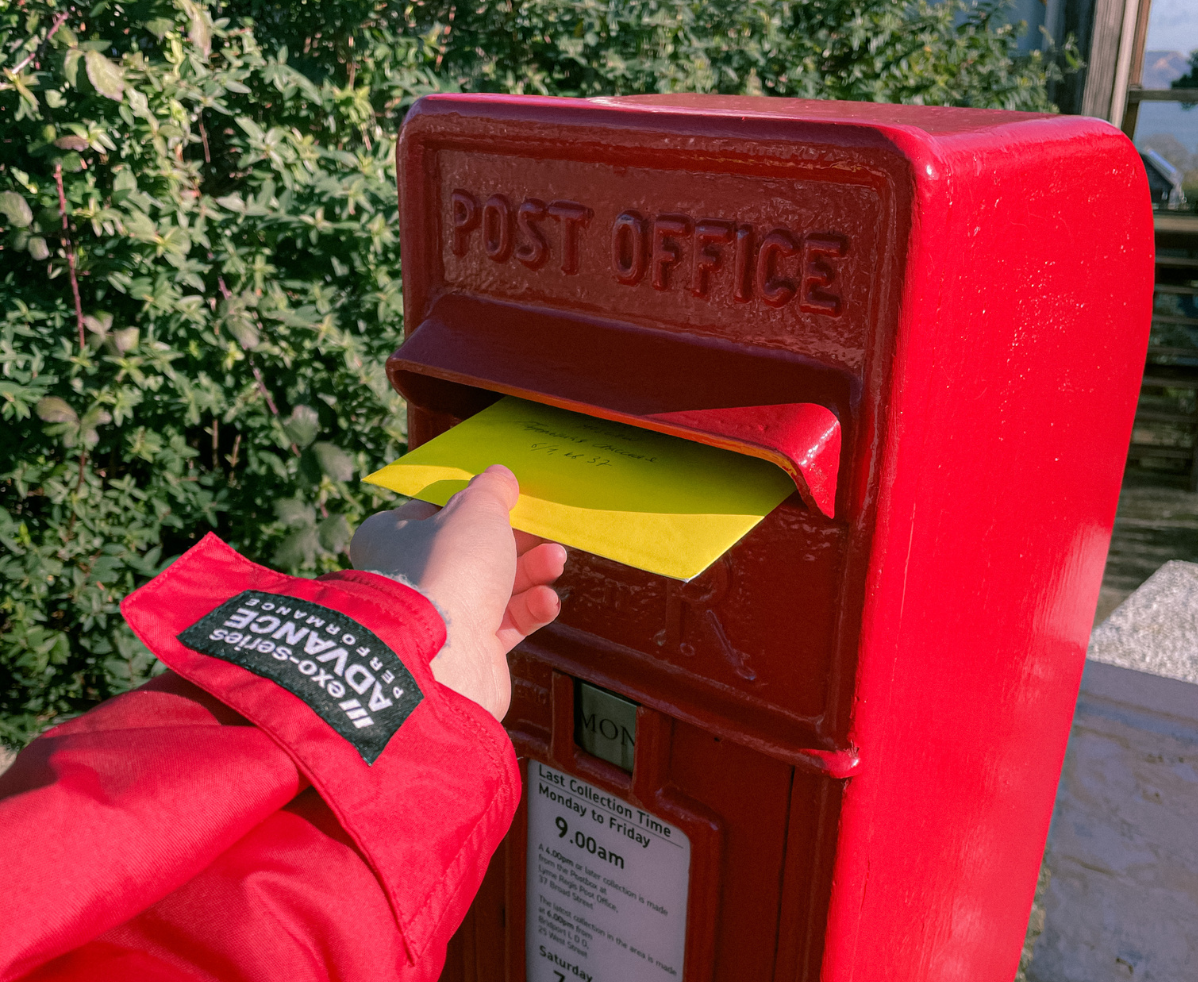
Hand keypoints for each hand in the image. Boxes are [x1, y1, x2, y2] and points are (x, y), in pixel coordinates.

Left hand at [349, 465, 566, 719]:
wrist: (445, 658)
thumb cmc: (448, 569)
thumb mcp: (475, 510)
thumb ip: (492, 491)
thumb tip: (501, 476)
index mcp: (395, 537)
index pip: (434, 511)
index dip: (471, 503)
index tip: (507, 498)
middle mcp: (413, 578)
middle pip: (472, 551)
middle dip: (514, 540)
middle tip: (544, 531)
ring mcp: (441, 618)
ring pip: (494, 587)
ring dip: (530, 571)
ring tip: (555, 560)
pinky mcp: (470, 651)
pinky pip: (506, 624)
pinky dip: (529, 609)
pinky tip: (547, 600)